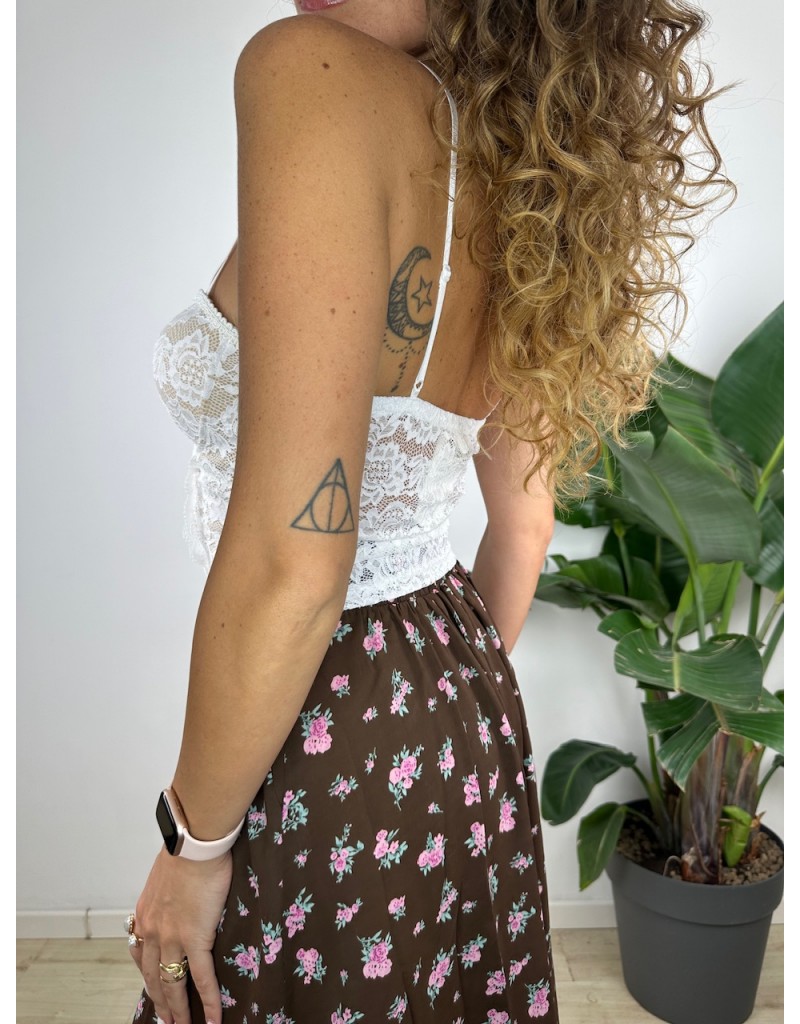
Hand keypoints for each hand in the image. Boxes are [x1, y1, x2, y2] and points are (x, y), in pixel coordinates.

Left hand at [129, 846, 232, 1023]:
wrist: (194, 844)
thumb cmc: (186, 851)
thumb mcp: (166, 876)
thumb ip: (168, 895)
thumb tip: (178, 898)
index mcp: (145, 916)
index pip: (141, 955)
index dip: (148, 976)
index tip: (153, 988)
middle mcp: (152, 932)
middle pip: (153, 977)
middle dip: (160, 1001)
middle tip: (166, 1019)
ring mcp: (172, 938)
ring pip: (173, 983)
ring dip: (178, 1009)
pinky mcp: (195, 938)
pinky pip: (201, 977)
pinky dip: (208, 1000)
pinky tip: (214, 1016)